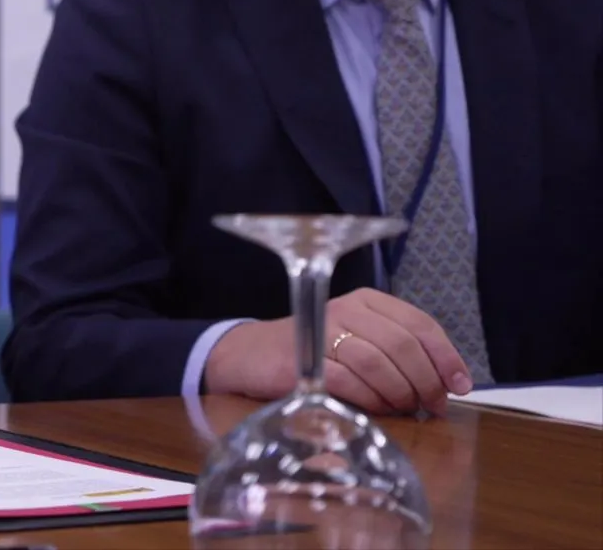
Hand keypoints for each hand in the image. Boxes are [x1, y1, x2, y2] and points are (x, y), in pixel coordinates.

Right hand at [203, 289, 473, 415]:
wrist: (252, 355)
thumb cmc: (315, 350)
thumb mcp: (359, 339)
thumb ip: (399, 352)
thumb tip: (447, 384)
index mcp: (366, 301)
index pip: (419, 323)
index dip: (446, 357)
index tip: (459, 385)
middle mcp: (345, 309)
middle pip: (403, 345)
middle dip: (426, 381)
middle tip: (431, 406)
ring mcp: (322, 331)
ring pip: (379, 363)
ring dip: (400, 393)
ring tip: (404, 409)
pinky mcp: (304, 360)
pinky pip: (351, 382)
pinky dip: (371, 400)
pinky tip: (377, 409)